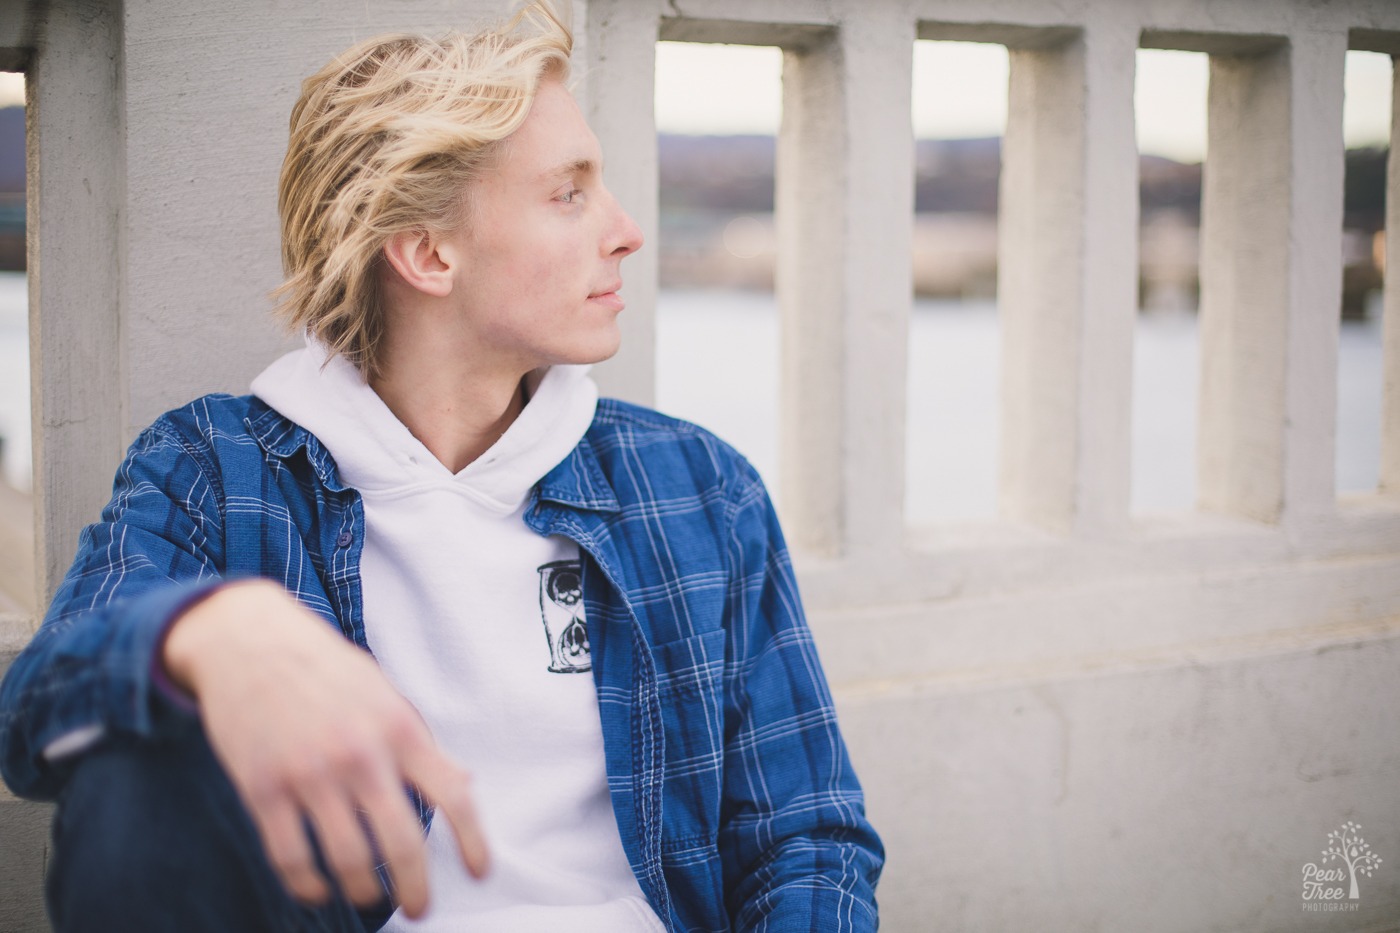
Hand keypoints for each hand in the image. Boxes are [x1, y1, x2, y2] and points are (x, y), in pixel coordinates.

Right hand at [162, 579, 487, 917]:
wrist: (249, 640)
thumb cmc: (325, 668)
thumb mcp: (384, 693)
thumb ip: (420, 741)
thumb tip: (463, 784)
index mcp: (399, 728)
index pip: (453, 795)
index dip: (474, 842)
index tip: (479, 873)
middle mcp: (361, 754)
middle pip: (402, 843)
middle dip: (416, 888)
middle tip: (419, 906)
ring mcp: (310, 774)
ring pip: (348, 860)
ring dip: (365, 891)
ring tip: (371, 895)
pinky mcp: (263, 788)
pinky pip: (290, 857)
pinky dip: (309, 886)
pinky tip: (319, 889)